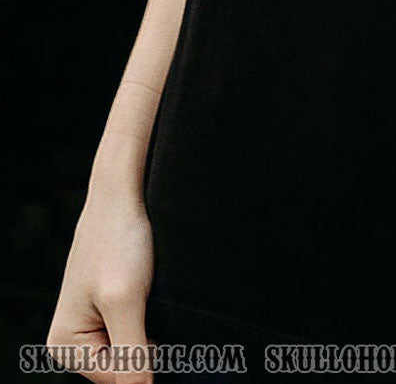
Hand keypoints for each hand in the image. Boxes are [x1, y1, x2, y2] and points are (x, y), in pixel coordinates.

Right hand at [46, 182, 154, 383]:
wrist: (122, 193)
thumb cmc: (117, 242)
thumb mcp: (125, 301)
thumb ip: (132, 355)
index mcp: (65, 345)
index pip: (116, 380)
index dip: (146, 365)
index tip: (167, 339)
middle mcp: (75, 340)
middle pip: (126, 367)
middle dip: (149, 346)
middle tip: (161, 310)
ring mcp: (94, 323)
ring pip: (137, 348)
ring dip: (154, 332)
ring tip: (156, 298)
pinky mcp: (113, 306)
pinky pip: (139, 329)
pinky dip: (154, 320)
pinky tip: (157, 296)